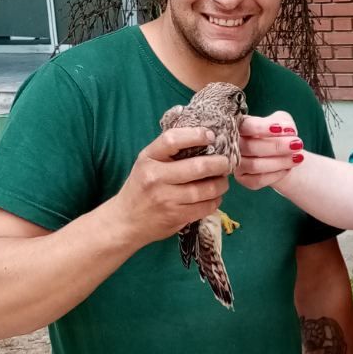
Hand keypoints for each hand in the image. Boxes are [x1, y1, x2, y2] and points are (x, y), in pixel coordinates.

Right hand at [109, 128, 230, 249]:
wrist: (126, 221)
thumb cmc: (141, 186)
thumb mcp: (147, 162)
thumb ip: (169, 150)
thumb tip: (202, 133)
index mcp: (148, 158)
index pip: (172, 139)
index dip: (196, 135)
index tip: (211, 136)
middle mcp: (155, 177)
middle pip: (197, 167)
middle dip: (219, 164)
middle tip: (226, 163)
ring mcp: (165, 198)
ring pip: (205, 189)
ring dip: (220, 184)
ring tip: (222, 181)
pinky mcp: (175, 216)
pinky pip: (204, 207)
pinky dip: (215, 201)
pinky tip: (215, 197)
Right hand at [235, 111, 303, 191]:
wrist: (281, 153)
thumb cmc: (278, 134)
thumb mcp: (282, 121)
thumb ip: (282, 121)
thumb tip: (287, 129)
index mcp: (240, 126)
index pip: (247, 126)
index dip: (264, 128)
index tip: (288, 130)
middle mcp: (234, 145)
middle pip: (250, 147)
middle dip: (277, 146)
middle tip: (298, 144)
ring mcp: (237, 163)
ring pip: (254, 165)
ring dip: (280, 162)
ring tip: (299, 157)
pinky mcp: (244, 179)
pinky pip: (258, 180)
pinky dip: (276, 174)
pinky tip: (288, 168)